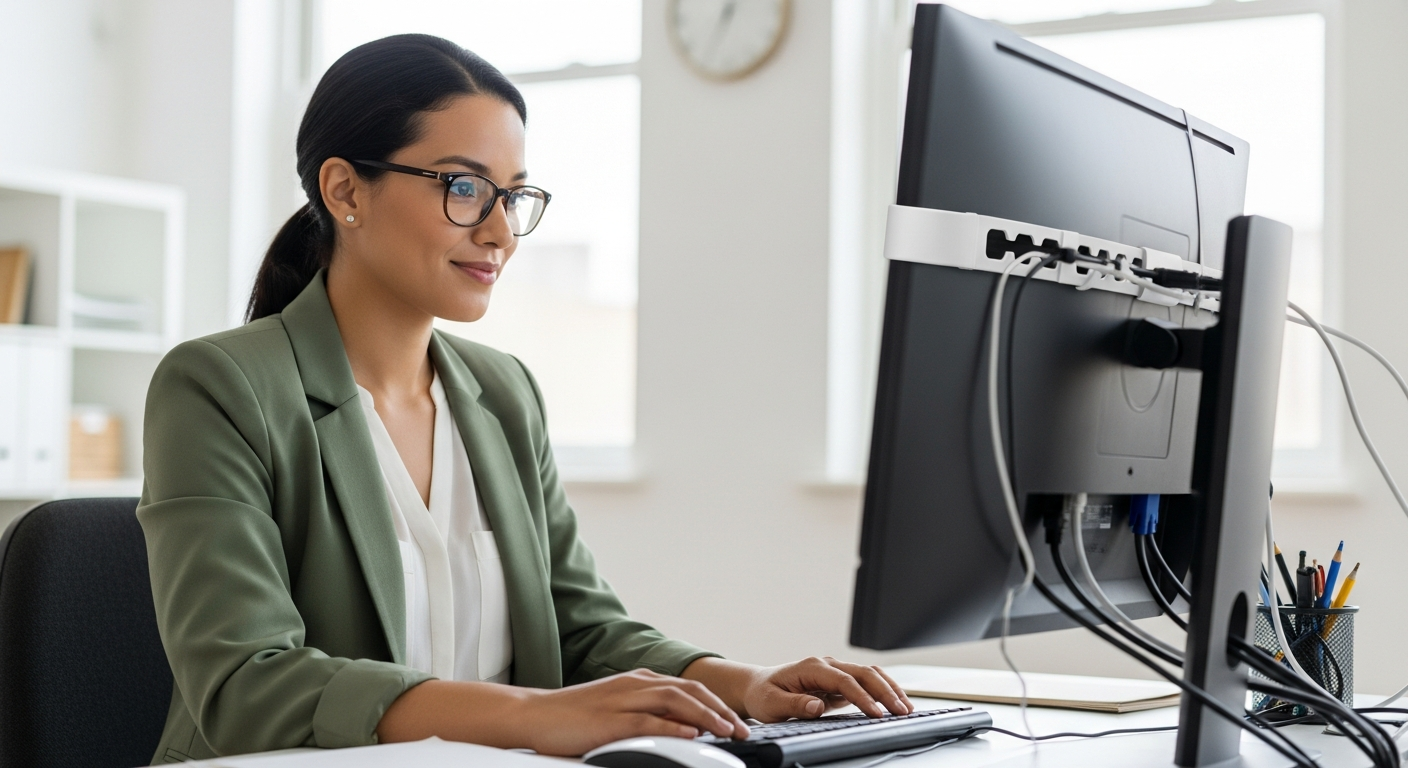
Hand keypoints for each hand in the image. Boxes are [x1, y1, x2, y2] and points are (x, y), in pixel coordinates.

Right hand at [514, 669, 750, 755]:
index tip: (736, 722)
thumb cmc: (574, 716)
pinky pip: (647, 721)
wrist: (534, 714)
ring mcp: (622, 699)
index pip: (688, 687)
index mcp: (639, 680)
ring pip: (674, 700)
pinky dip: (672, 726)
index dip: (716, 703)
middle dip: (720, 709)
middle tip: (742, 730)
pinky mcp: (609, 720)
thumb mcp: (617, 709)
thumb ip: (648, 714)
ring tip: (726, 731)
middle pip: (689, 690)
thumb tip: (683, 728)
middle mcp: (635, 684)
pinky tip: (690, 734)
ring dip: (705, 715)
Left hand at [684, 656, 913, 722]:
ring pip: (869, 674)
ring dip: (889, 689)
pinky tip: (894, 704)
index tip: (877, 714)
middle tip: (902, 711)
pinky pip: (865, 683)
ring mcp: (834, 671)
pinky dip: (882, 691)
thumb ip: (796, 704)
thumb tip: (817, 706)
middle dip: (885, 691)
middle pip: (864, 673)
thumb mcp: (772, 704)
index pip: (844, 681)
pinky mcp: (838, 681)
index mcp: (812, 667)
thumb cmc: (764, 694)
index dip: (862, 697)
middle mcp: (826, 665)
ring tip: (906, 708)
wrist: (758, 686)